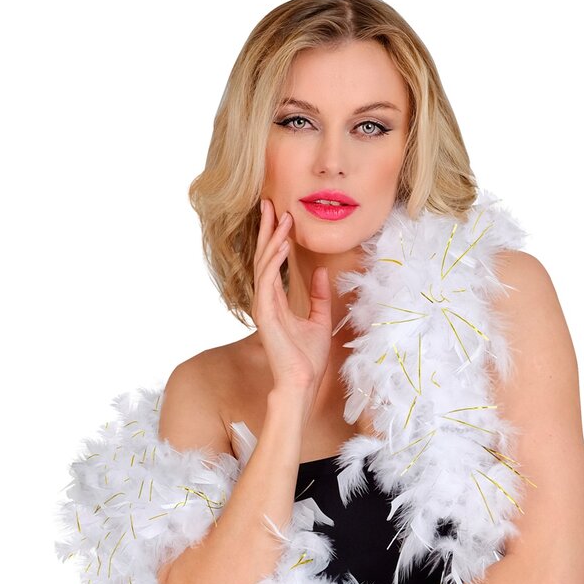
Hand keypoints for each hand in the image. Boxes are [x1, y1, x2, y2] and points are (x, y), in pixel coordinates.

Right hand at [253, 197, 332, 405]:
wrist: (303, 381)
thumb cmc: (308, 357)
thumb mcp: (319, 319)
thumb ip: (318, 296)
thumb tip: (320, 272)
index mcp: (276, 301)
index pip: (273, 262)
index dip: (276, 237)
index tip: (282, 213)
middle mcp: (266, 300)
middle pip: (264, 257)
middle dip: (268, 229)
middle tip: (270, 202)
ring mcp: (263, 306)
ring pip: (265, 264)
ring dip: (273, 239)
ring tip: (281, 217)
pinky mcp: (265, 313)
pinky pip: (268, 280)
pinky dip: (275, 261)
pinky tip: (284, 245)